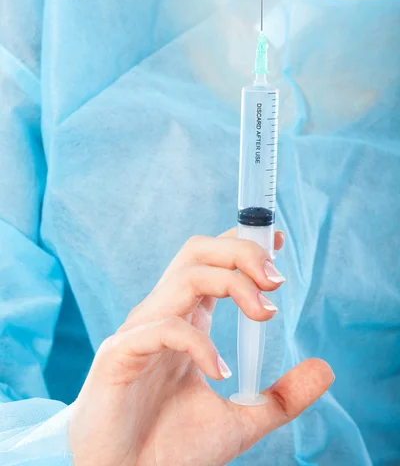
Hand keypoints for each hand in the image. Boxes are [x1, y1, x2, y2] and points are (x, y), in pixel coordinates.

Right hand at [69, 229, 333, 465]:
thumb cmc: (171, 449)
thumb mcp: (240, 420)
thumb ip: (282, 396)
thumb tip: (325, 369)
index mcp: (187, 319)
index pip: (212, 260)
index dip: (242, 241)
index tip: (280, 239)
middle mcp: (163, 314)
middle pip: (197, 251)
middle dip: (241, 251)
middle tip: (277, 280)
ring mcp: (141, 331)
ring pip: (184, 276)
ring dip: (232, 283)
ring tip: (265, 313)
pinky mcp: (120, 354)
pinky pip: (164, 328)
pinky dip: (200, 342)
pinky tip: (221, 372)